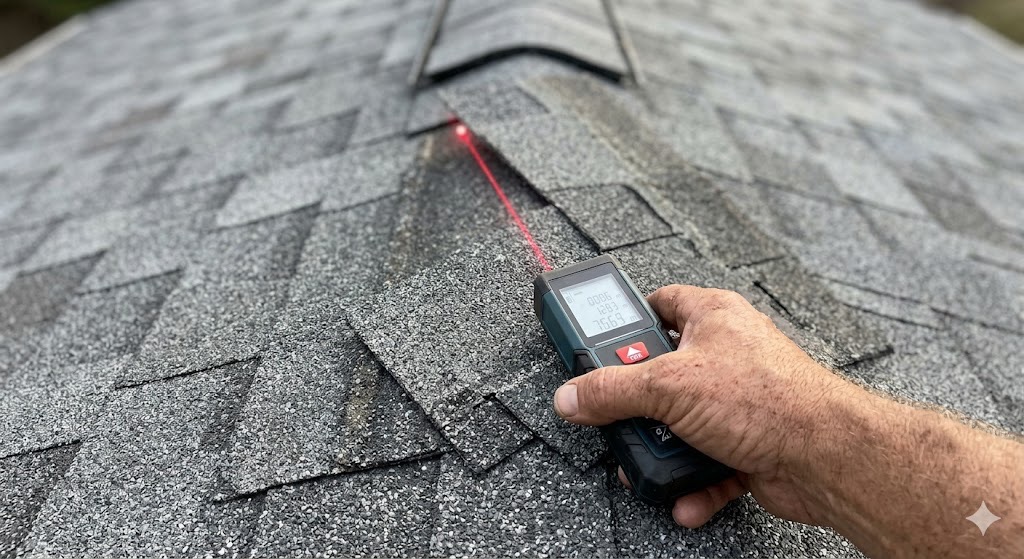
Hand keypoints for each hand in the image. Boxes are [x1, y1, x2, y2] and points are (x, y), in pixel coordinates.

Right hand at [553, 285, 857, 527]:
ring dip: (665, 450)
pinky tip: (684, 494)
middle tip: (618, 414)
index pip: (660, 303)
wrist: (826, 457)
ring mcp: (738, 402)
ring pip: (682, 424)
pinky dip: (693, 482)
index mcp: (712, 316)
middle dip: (640, 403)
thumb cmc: (768, 398)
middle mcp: (726, 354)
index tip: (596, 343)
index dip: (627, 321)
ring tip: (653, 460)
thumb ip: (612, 390)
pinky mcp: (748, 444)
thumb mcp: (668, 386)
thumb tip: (572, 396)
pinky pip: (708, 463)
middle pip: (662, 372)